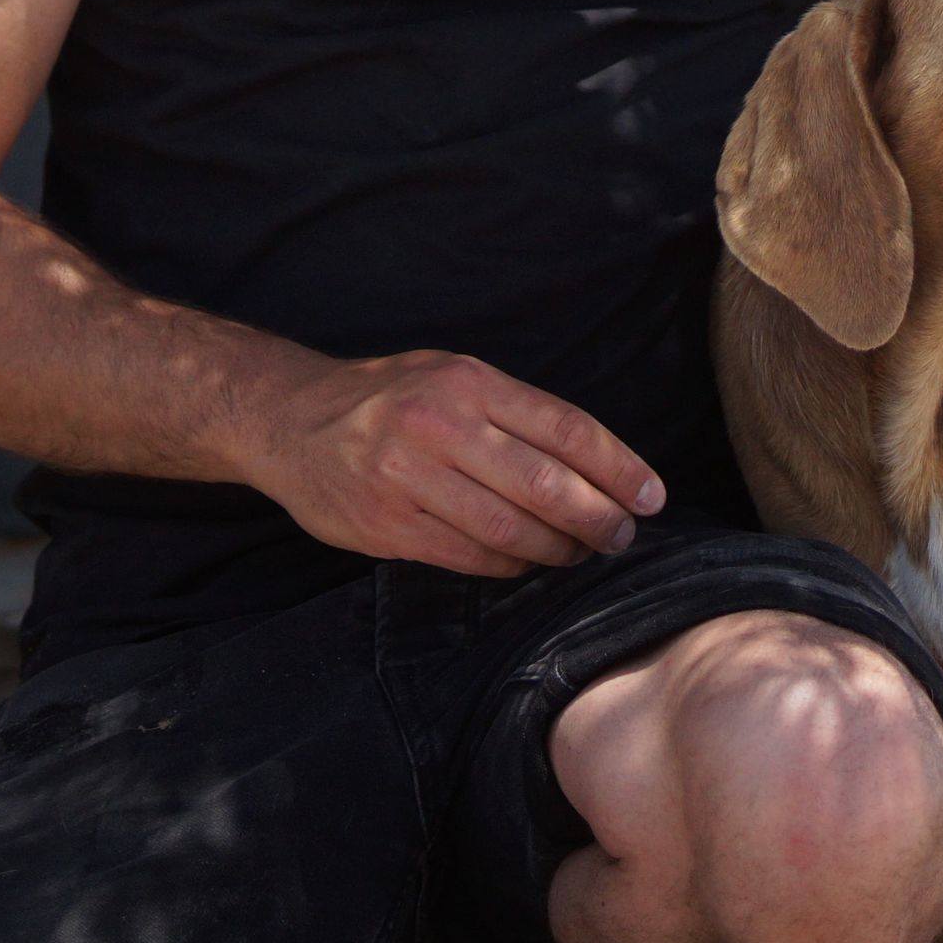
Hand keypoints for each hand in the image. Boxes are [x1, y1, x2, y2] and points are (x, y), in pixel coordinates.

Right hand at [239, 350, 665, 576]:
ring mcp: (409, 479)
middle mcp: (441, 428)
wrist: (290, 421)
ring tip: (581, 552)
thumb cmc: (391, 398)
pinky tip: (528, 562)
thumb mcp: (453, 377)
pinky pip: (470, 557)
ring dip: (558, 548)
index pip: (566, 429)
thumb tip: (598, 465)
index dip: (619, 468)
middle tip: (621, 536)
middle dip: (599, 518)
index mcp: (469, 383)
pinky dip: (510, 564)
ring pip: (511, 529)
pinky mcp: (387, 525)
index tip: (652, 496)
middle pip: (546, 485)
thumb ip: (516, 413)